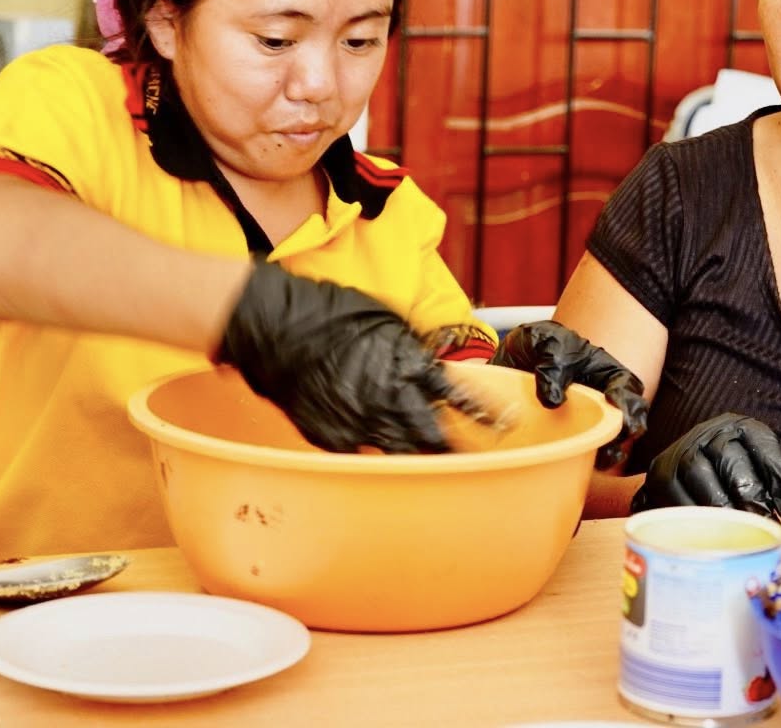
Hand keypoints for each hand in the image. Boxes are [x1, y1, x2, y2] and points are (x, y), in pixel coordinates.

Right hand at [216, 262, 485, 453]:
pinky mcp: (335, 439)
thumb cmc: (330, 313)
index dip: (483, 414)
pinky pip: (364, 454)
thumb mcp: (387, 321)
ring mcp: (362, 424)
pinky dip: (376, 453)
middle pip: (435, 438)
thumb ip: (413, 348)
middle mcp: (391, 400)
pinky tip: (382, 454)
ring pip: (402, 453)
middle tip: (473, 460)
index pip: (458, 397)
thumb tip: (431, 362)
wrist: (278, 327)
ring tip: (436, 467)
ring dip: (419, 458)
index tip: (502, 424)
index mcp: (410, 367)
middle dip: (457, 451)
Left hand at [491, 321, 648, 467]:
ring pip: (611, 441)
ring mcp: (589, 420)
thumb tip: (553, 400)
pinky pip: (583, 453)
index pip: (627, 386)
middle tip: (614, 439)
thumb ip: (550, 365)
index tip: (616, 403)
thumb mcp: (543, 342)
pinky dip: (583, 462)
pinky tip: (577, 464)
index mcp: (605, 372)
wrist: (513, 359)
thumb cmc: (539, 344)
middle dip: (625, 432)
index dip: (628, 398)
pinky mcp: (571, 437)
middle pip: (629, 419)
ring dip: (610, 452)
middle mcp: (603, 400)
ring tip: (601, 457)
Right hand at [630, 413, 780, 527]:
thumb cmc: (729, 479)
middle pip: (727, 456)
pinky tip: (710, 533)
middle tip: (763, 524)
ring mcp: (680, 450)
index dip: (780, 479)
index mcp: (739, 427)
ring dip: (720, 505)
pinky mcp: (660, 473)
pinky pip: (675, 493)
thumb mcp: (759, 474)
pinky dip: (694, 515)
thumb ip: (778, 489)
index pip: (763, 445)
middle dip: (749, 494)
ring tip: (738, 531)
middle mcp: (708, 432)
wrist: (682, 475)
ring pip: (698, 471)